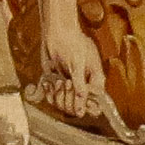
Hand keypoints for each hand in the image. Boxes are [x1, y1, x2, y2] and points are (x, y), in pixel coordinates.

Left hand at [35, 21, 131, 139]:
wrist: (58, 32)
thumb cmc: (73, 44)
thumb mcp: (79, 65)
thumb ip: (80, 88)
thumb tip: (82, 111)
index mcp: (95, 83)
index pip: (94, 107)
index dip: (85, 107)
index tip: (77, 100)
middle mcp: (83, 88)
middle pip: (77, 110)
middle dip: (69, 99)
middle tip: (66, 82)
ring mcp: (70, 88)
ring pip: (63, 106)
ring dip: (58, 95)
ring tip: (59, 80)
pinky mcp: (57, 85)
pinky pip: (52, 99)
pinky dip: (49, 92)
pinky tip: (49, 81)